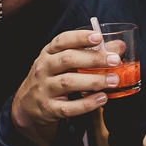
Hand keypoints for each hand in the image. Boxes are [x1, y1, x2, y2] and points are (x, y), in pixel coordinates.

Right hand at [10, 29, 120, 145]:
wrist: (27, 105)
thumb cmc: (52, 77)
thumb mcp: (64, 62)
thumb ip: (91, 53)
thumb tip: (119, 46)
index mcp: (48, 53)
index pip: (62, 40)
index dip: (80, 37)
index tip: (98, 37)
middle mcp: (44, 68)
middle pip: (68, 60)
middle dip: (94, 59)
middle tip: (115, 61)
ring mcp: (44, 89)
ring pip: (68, 82)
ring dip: (94, 81)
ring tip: (114, 80)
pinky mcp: (49, 108)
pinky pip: (69, 107)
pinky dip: (87, 103)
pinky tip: (102, 98)